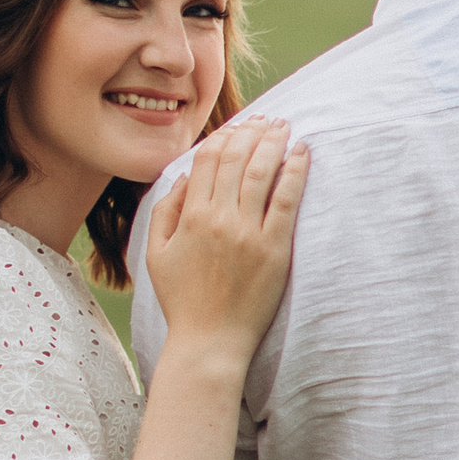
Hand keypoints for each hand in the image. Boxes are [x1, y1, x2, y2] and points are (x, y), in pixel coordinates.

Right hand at [145, 121, 308, 358]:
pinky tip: (302, 152)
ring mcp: (248, 232)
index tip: (238, 126)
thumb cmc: (182, 300)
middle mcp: (218, 218)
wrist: (209, 341)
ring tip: (285, 126)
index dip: (223, 136)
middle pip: (236, 158)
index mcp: (189, 217)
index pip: (207, 160)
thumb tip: (182, 177)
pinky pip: (287, 199)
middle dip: (252, 131)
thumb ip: (164, 211)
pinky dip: (295, 170)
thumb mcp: (156, 254)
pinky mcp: (274, 248)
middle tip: (267, 118)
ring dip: (274, 142)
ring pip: (262, 171)